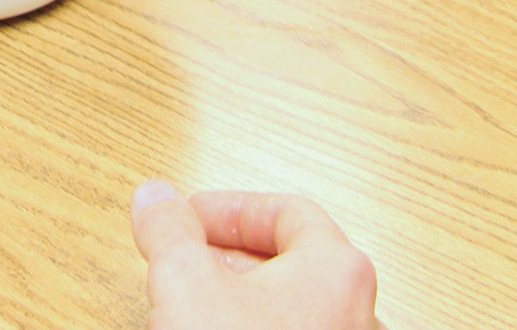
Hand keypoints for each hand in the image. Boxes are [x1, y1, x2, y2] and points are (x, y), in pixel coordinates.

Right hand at [131, 182, 381, 328]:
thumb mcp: (186, 284)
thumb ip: (170, 231)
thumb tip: (155, 199)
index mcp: (338, 267)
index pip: (287, 209)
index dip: (229, 208)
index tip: (190, 216)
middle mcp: (361, 310)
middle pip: (294, 259)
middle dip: (231, 254)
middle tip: (187, 258)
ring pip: (296, 306)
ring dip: (243, 298)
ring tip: (196, 307)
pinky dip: (260, 328)